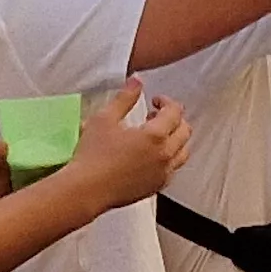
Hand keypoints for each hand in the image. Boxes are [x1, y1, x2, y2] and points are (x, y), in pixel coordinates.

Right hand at [65, 79, 193, 211]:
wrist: (86, 189)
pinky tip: (151, 155)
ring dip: (175, 139)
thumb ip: (124, 98)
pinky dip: (169, 157)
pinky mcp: (156, 186)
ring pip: (183, 151)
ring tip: (156, 136)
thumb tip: (136, 82)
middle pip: (185, 131)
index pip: (175, 112)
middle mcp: (165, 155)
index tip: (155, 101)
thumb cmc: (92, 155)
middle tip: (155, 116)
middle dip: (174, 119)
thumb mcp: (105, 119)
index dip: (167, 102)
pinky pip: (173, 168)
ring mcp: (163, 173)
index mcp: (156, 136)